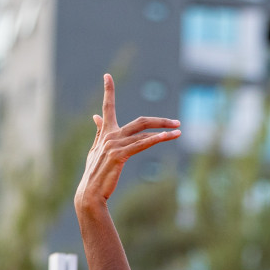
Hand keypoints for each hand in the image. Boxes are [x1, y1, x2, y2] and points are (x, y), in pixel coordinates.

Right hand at [74, 74, 179, 209]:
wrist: (90, 193)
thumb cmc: (95, 174)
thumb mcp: (95, 150)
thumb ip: (99, 132)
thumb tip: (96, 116)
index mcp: (105, 132)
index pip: (107, 107)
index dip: (108, 91)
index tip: (107, 76)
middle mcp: (110, 135)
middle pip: (140, 121)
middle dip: (160, 120)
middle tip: (177, 122)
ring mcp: (114, 145)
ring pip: (144, 132)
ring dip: (164, 131)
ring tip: (179, 131)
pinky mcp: (119, 155)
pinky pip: (141, 144)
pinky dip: (155, 139)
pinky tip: (167, 136)